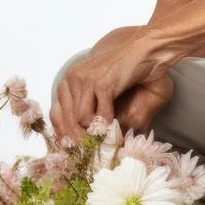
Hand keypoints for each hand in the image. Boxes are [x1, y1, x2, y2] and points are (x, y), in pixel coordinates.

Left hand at [51, 27, 171, 138]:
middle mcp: (72, 79)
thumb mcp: (105, 95)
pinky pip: (98, 116)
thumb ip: (91, 115)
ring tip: (108, 140)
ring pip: (79, 121)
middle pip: (66, 121)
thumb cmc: (128, 74)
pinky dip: (108, 127)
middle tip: (96, 153)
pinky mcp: (102, 84)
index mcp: (69, 82)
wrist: (147, 50)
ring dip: (95, 135)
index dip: (67, 136)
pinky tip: (116, 129)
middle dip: (81, 141)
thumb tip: (82, 144)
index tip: (79, 150)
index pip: (57, 115)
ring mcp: (85, 80)